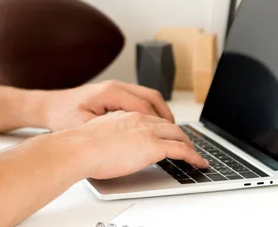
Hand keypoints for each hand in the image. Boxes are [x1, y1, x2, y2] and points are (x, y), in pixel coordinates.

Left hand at [38, 80, 174, 131]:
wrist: (47, 106)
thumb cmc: (61, 115)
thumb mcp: (83, 126)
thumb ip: (106, 131)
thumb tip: (128, 141)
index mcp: (110, 93)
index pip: (144, 107)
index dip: (160, 124)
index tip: (171, 138)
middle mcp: (115, 87)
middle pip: (152, 97)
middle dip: (166, 116)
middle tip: (178, 134)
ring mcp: (115, 88)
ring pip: (147, 96)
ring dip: (160, 112)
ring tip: (169, 130)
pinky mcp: (113, 93)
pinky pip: (139, 98)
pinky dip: (150, 110)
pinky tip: (152, 125)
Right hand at [57, 111, 207, 179]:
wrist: (78, 148)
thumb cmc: (80, 145)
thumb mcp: (96, 134)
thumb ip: (109, 136)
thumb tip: (111, 146)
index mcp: (124, 115)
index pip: (150, 118)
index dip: (162, 126)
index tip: (166, 133)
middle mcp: (138, 119)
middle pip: (167, 124)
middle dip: (179, 134)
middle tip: (185, 144)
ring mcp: (147, 131)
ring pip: (178, 134)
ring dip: (189, 144)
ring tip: (195, 154)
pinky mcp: (153, 146)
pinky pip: (181, 150)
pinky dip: (193, 156)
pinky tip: (198, 162)